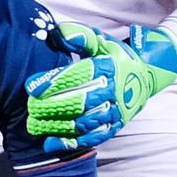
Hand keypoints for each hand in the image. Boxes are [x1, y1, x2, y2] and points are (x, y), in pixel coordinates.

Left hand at [22, 25, 176, 154]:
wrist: (145, 77)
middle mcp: (113, 91)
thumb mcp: (101, 41)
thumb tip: (59, 33)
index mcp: (109, 68)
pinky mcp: (114, 127)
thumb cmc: (114, 57)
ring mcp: (115, 112)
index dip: (54, 82)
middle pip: (80, 102)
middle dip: (52, 106)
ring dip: (58, 125)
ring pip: (84, 122)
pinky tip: (50, 143)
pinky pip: (93, 138)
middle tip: (31, 107)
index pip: (79, 75)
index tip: (31, 87)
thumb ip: (81, 35)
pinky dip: (71, 143)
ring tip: (35, 123)